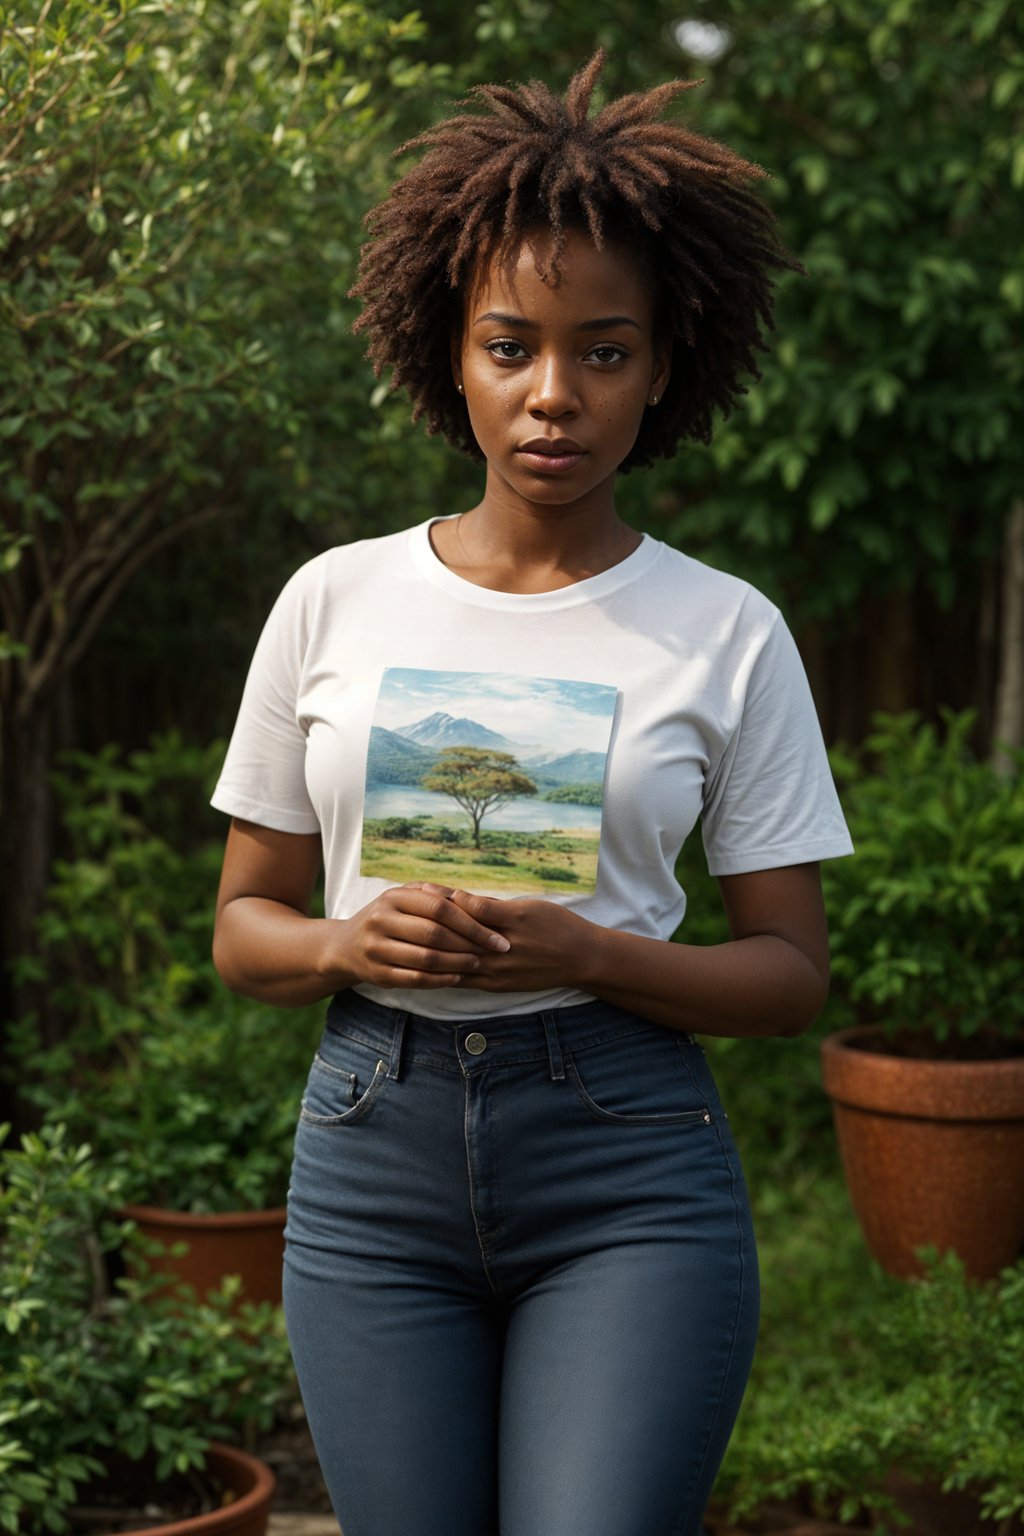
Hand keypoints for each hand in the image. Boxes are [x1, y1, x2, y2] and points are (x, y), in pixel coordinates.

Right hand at [330, 883, 510, 989]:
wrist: (346, 946)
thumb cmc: (389, 917)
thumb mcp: (406, 897)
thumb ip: (438, 896)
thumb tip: (479, 901)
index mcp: (393, 897)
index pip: (440, 908)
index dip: (472, 922)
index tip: (497, 935)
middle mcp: (381, 920)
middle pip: (435, 934)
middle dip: (470, 944)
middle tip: (495, 951)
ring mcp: (376, 948)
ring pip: (426, 959)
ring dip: (458, 963)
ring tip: (479, 963)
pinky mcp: (378, 974)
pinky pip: (416, 979)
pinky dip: (441, 979)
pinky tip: (459, 976)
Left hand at [417, 884, 597, 992]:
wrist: (581, 958)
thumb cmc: (557, 925)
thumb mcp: (530, 906)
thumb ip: (494, 906)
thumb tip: (460, 899)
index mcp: (511, 921)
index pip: (470, 909)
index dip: (445, 899)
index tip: (424, 889)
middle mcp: (502, 947)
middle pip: (458, 934)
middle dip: (432, 922)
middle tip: (407, 910)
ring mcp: (498, 970)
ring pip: (457, 959)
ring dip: (431, 948)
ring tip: (409, 937)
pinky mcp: (497, 986)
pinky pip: (463, 979)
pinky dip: (443, 971)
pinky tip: (424, 965)